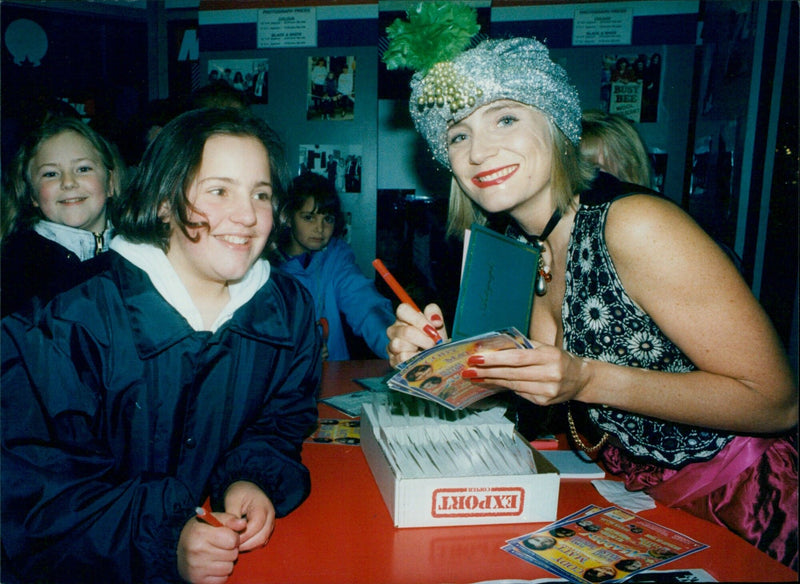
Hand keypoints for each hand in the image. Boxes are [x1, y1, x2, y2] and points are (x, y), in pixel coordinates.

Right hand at [177, 511, 244, 583]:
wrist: (181, 551)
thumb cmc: (201, 532)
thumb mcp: (213, 519)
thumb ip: (229, 519)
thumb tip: (242, 524)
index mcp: (200, 532)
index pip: (232, 539)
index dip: (233, 537)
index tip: (227, 536)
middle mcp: (196, 550)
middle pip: (232, 554)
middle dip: (230, 550)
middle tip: (221, 546)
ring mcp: (196, 567)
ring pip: (229, 568)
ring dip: (226, 562)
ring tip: (217, 555)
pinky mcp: (198, 580)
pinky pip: (222, 579)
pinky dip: (221, 574)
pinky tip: (213, 566)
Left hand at [223, 481, 275, 551]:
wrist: (247, 488)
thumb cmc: (239, 493)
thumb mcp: (232, 500)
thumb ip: (231, 517)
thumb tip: (230, 533)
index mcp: (262, 507)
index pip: (255, 526)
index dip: (243, 535)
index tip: (229, 539)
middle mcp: (270, 516)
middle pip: (262, 536)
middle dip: (245, 544)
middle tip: (230, 546)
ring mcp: (270, 523)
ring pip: (262, 541)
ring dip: (248, 546)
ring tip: (234, 545)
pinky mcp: (267, 528)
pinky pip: (261, 541)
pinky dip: (251, 545)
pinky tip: (240, 543)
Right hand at [386, 303, 447, 367]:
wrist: (435, 358)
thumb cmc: (434, 338)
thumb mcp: (437, 323)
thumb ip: (435, 314)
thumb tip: (436, 321)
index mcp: (404, 317)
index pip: (403, 310)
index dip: (418, 319)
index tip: (432, 328)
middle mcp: (394, 330)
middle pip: (405, 332)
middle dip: (423, 339)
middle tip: (433, 343)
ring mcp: (391, 345)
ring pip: (399, 345)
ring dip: (417, 350)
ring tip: (425, 351)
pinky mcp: (392, 360)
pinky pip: (401, 360)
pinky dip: (414, 360)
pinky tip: (420, 360)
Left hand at [460, 343, 589, 405]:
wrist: (580, 379)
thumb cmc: (558, 359)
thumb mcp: (544, 348)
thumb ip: (522, 346)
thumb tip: (493, 347)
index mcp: (549, 356)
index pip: (517, 358)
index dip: (495, 359)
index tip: (476, 358)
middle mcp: (549, 374)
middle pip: (512, 373)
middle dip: (487, 372)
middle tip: (468, 370)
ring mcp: (547, 391)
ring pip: (513, 385)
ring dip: (491, 381)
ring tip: (475, 377)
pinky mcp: (543, 402)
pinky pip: (519, 393)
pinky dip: (504, 387)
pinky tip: (491, 383)